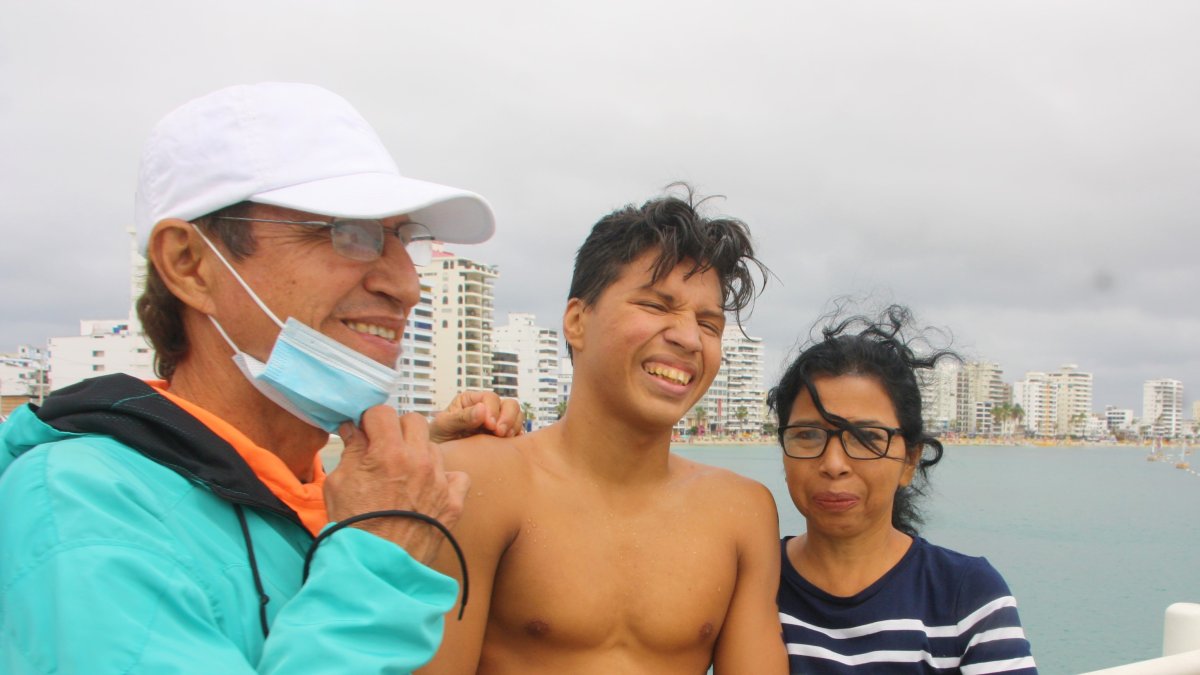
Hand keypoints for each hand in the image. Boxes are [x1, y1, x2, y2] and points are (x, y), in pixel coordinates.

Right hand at [324, 405, 469, 563]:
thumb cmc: (353, 530)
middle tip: (385, 448)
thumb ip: (351, 451)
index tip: (367, 431)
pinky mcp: (453, 502)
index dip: (371, 421)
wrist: (375, 569)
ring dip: (419, 454)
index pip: (383, 413)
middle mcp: (419, 462)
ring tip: (403, 475)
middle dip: (397, 430)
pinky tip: (429, 489)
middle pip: (414, 422)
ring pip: (434, 447)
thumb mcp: (338, 484)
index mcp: (388, 453)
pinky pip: (457, 476)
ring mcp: (440, 481)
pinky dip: (445, 479)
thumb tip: (354, 431)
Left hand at [429, 390, 524, 441]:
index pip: (490, 398)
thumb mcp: (444, 426)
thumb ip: (461, 417)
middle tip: (500, 433)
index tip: (489, 425)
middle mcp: (487, 408)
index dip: (493, 410)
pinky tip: (508, 446)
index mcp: (472, 401)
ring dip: (514, 426)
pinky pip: (518, 432)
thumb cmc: (438, 438)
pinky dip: (517, 437)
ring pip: (517, 416)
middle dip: (508, 417)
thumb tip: (482, 409)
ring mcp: (497, 422)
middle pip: (509, 404)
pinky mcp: (503, 437)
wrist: (440, 459)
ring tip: (504, 438)